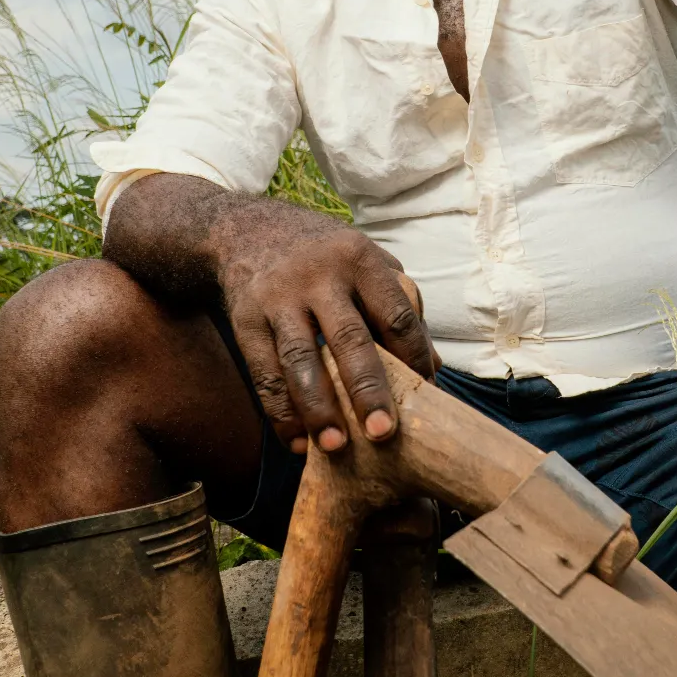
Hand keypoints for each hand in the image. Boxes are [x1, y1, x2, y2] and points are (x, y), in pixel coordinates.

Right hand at [218, 209, 439, 455]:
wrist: (245, 229)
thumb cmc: (322, 254)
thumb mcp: (363, 259)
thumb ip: (398, 304)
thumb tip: (431, 366)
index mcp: (359, 259)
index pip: (394, 314)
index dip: (414, 357)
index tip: (428, 396)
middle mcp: (320, 276)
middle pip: (349, 338)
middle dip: (368, 389)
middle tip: (383, 433)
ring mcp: (279, 298)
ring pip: (301, 359)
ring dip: (318, 408)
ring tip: (336, 446)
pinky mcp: (246, 320)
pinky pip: (264, 373)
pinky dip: (280, 413)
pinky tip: (298, 443)